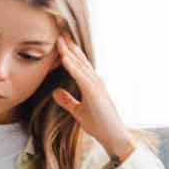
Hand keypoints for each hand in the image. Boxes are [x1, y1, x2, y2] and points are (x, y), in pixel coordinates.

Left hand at [52, 36, 135, 160]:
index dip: (69, 53)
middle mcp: (95, 81)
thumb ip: (67, 101)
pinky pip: (81, 77)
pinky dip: (72, 66)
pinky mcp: (95, 93)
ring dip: (69, 52)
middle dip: (69, 46)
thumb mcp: (78, 111)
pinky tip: (64, 58)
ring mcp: (96, 86)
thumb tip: (55, 92)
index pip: (78, 65)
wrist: (113, 136)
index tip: (59, 41)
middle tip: (58, 32)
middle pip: (80, 60)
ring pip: (80, 65)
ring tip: (59, 39)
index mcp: (91, 84)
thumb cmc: (99, 124)